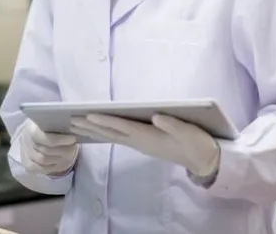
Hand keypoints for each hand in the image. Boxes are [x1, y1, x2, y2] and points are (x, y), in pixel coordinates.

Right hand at [17, 119, 78, 175]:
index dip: (60, 140)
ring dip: (59, 159)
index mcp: (32, 128)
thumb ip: (59, 125)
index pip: (45, 138)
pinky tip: (60, 160)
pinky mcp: (27, 164)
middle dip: (62, 150)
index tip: (73, 139)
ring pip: (44, 162)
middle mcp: (26, 142)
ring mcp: (26, 154)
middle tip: (73, 147)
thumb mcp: (52, 122)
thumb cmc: (48, 126)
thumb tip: (73, 130)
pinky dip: (52, 166)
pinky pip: (41, 169)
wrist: (34, 134)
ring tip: (68, 153)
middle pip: (46, 152)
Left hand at [71, 114, 220, 179]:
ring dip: (95, 130)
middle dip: (91, 126)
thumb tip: (156, 117)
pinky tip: (99, 130)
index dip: (105, 120)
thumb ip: (173, 124)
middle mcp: (142, 142)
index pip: (123, 127)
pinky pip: (120, 138)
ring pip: (113, 136)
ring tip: (77, 125)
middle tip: (71, 120)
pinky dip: (106, 132)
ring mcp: (142, 144)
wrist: (204, 160)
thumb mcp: (189, 132)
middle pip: (112, 133)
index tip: (88, 115)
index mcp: (151, 137)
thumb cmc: (197, 143)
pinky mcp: (145, 144)